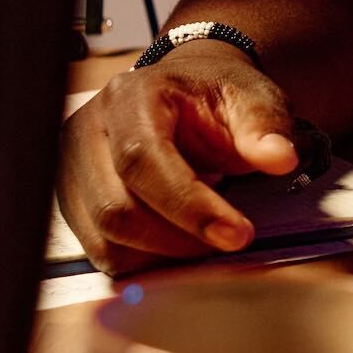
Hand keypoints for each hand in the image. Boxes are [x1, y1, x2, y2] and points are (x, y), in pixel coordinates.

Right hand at [57, 47, 301, 271]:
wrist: (182, 93)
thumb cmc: (214, 98)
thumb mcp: (250, 98)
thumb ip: (265, 127)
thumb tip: (280, 158)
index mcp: (129, 97)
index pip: (143, 160)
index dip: (189, 207)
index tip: (237, 235)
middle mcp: (87, 131)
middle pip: (115, 209)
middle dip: (178, 240)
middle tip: (229, 241)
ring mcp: (71, 167)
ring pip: (104, 239)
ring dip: (160, 255)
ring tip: (204, 236)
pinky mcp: (73, 199)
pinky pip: (100, 251)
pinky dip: (143, 260)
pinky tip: (177, 241)